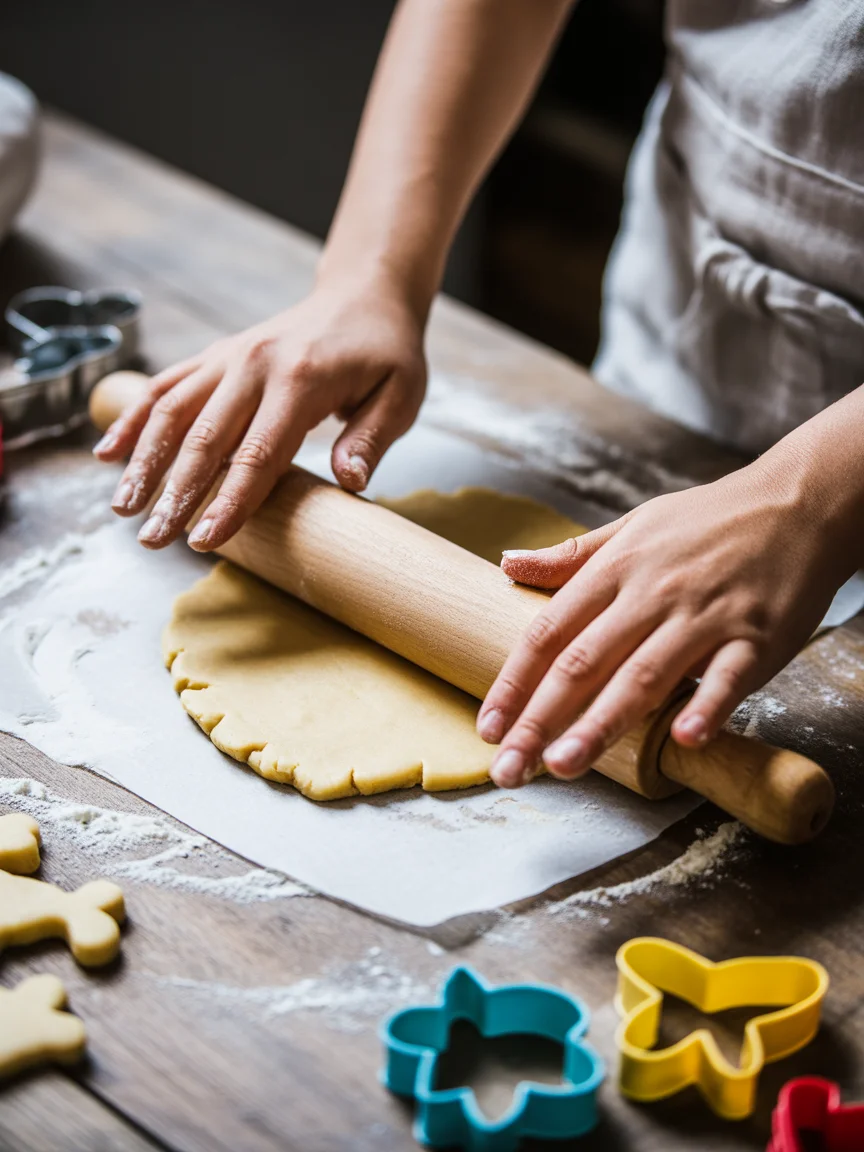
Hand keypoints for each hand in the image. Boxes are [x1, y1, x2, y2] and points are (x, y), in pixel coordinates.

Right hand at [94, 276, 426, 549]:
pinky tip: (109, 452)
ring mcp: (229, 356)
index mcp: (301, 379)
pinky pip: (166, 385)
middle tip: (153, 540)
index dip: (230, 501)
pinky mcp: (215, 355)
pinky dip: (134, 417)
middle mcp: (255, 364)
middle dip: (175, 494)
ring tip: (121, 507)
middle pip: (205, 438)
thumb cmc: (385, 353)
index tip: (205, 540)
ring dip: (143, 460)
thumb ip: (371, 439)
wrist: (363, 294)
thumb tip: (350, 482)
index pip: (259, 453)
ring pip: (173, 410)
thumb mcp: (401, 394)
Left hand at [477, 453, 852, 786]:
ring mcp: (705, 616)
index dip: (514, 682)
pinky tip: (683, 738)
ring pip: (644, 675)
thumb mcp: (632, 526)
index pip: (549, 633)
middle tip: (510, 767)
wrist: (797, 503)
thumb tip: (507, 564)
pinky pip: (729, 676)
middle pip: (584, 662)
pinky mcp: (757, 636)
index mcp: (616, 569)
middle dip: (540, 719)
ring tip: (564, 764)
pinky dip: (708, 706)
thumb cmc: (708, 520)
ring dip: (601, 722)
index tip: (488, 726)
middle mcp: (652, 594)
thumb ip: (570, 556)